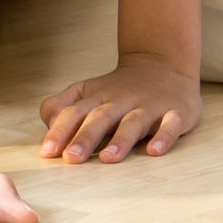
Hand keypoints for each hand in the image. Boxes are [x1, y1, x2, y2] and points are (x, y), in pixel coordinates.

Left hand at [34, 52, 200, 163]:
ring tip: (108, 158)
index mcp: (97, 98)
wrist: (163, 64)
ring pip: (133, 122)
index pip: (74, 112)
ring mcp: (149, 106)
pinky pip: (171, 124)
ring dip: (121, 140)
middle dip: (85, 137)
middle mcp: (121, 101)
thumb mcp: (86, 92)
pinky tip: (155, 151)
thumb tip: (49, 129)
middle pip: (101, 118)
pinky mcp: (175, 112)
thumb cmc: (118, 89)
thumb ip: (61, 107)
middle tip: (71, 158)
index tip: (47, 152)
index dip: (60, 131)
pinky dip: (164, 136)